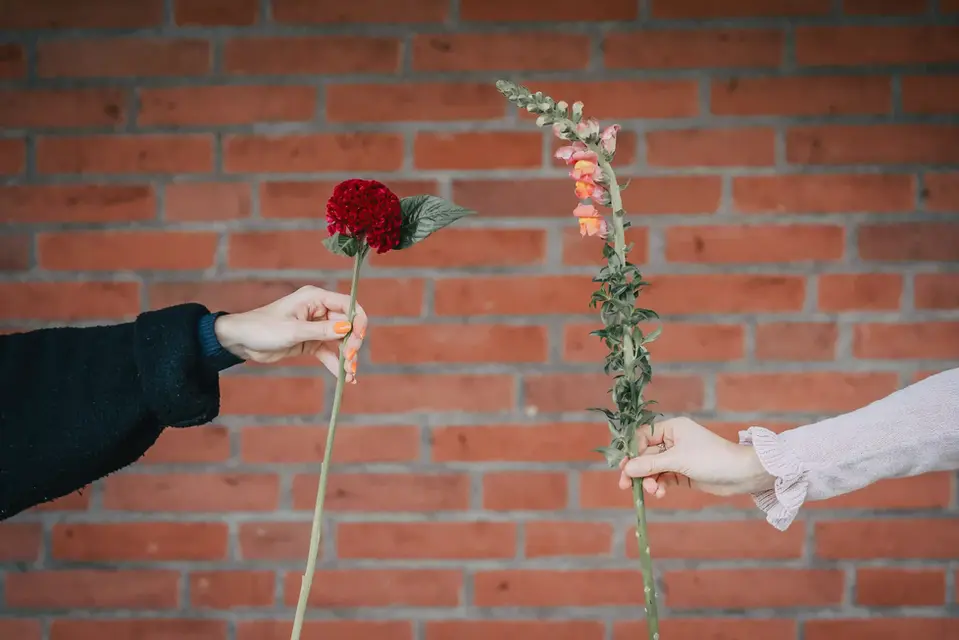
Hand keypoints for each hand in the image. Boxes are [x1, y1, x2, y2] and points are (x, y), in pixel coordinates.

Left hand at [213, 286, 367, 381]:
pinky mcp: (310, 342)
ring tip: (350, 373)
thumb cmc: (262, 328)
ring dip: (347, 356)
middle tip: (350, 361)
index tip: (356, 341)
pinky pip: (329, 352)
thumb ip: (322, 331)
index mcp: (316, 298)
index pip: (348, 305)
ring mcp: (316, 327)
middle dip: (352, 344)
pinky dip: (337, 364)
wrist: (241, 341)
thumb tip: (348, 329)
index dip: (358, 322)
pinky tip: (345, 377)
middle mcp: (319, 310)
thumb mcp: (293, 331)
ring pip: (341, 340)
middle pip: (348, 325)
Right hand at [617, 417, 774, 497]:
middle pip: (646, 455)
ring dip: (650, 480)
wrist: (741, 474)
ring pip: (654, 469)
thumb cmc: (711, 458)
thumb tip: (626, 469)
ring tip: (653, 491)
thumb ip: (650, 464)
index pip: (642, 437)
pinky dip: (660, 486)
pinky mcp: (683, 473)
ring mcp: (678, 458)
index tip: (622, 468)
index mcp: (672, 428)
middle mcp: (673, 441)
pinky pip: (664, 478)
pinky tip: (660, 493)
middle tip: (626, 486)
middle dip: (639, 471)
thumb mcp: (677, 460)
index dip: (631, 452)